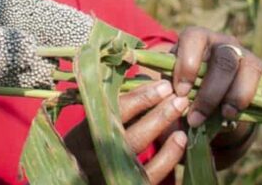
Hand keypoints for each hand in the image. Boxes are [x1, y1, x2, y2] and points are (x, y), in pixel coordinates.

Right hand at [64, 80, 187, 183]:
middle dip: (152, 108)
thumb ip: (114, 111)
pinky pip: (150, 172)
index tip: (162, 86)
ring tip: (179, 108)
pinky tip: (180, 138)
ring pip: (137, 146)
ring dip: (161, 123)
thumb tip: (151, 87)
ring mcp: (109, 173)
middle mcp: (93, 155)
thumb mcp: (91, 131)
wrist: (81, 182)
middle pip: (124, 128)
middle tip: (176, 94)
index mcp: (81, 136)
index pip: (110, 111)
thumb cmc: (90, 152)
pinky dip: (168, 155)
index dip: (138, 98)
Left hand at [171, 27, 261, 127]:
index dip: (187, 65)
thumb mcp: (169, 91)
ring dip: (238, 94)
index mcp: (196, 39)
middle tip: (197, 118)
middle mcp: (223, 43)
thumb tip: (172, 108)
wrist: (205, 105)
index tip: (181, 93)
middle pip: (224, 60)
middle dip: (210, 93)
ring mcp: (247, 55)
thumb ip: (167, 96)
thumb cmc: (182, 93)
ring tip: (226, 115)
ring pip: (249, 67)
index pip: (193, 38)